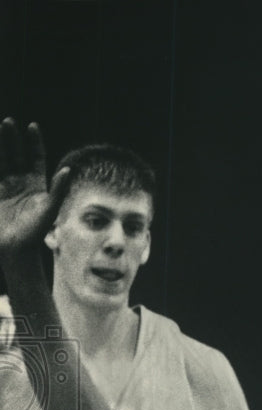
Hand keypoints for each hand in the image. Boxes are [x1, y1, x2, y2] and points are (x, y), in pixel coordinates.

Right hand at [0, 118, 67, 256]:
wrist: (16, 249)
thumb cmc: (35, 231)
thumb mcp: (50, 209)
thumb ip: (58, 189)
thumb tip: (68, 170)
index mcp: (37, 184)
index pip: (36, 157)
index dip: (34, 142)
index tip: (32, 126)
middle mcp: (21, 182)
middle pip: (16, 154)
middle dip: (12, 139)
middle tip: (8, 122)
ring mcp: (6, 187)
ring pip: (2, 160)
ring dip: (0, 146)